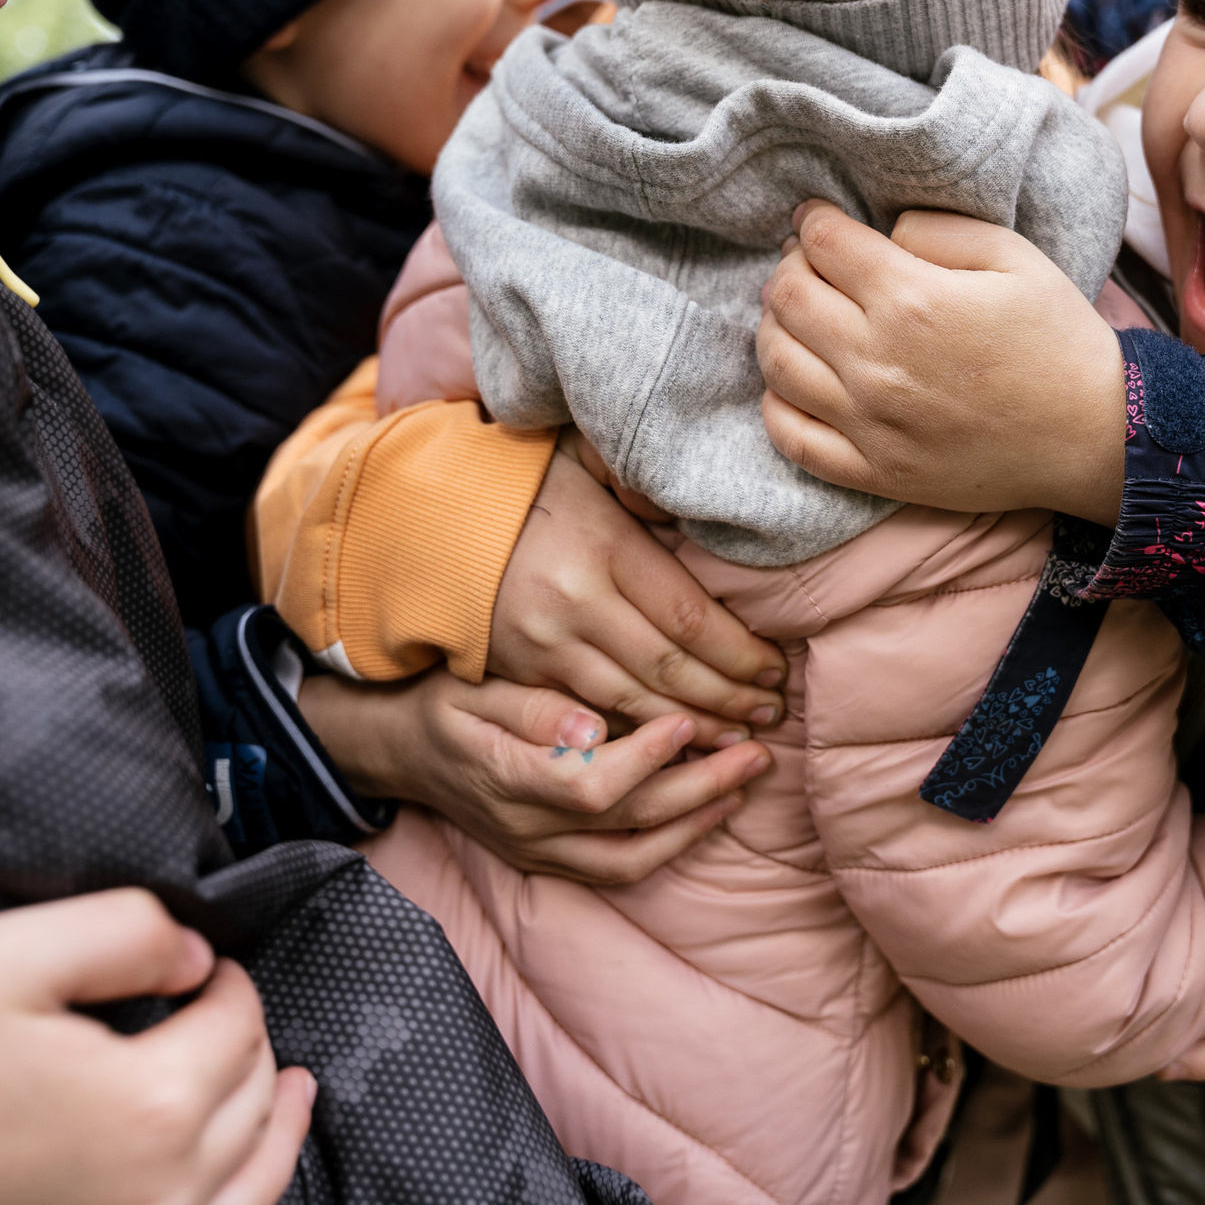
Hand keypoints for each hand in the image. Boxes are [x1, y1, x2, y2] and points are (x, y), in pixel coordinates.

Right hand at [0, 890, 310, 1204]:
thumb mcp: (11, 953)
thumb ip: (127, 932)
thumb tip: (198, 954)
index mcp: (148, 1106)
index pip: (234, 1024)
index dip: (228, 979)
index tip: (207, 961)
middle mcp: (158, 1190)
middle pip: (249, 1098)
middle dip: (250, 1041)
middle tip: (228, 1005)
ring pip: (248, 1179)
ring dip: (277, 1125)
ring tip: (296, 1089)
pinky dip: (243, 1196)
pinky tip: (243, 1175)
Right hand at [299, 667, 772, 883]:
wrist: (400, 753)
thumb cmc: (442, 704)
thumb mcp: (471, 686)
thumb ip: (529, 704)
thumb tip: (588, 724)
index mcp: (505, 776)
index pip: (589, 784)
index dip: (646, 758)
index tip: (689, 720)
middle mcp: (526, 827)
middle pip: (626, 824)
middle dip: (700, 790)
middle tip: (754, 752)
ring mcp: (538, 852)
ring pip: (630, 860)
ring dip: (695, 826)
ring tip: (743, 785)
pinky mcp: (548, 861)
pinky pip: (619, 870)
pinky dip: (670, 846)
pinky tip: (707, 812)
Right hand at [489, 440, 783, 745]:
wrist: (428, 522)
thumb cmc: (525, 486)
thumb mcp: (584, 462)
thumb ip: (641, 482)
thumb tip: (702, 501)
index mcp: (603, 547)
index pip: (689, 617)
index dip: (740, 653)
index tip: (776, 669)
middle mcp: (576, 603)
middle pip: (669, 668)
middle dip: (728, 698)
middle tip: (772, 714)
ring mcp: (545, 645)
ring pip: (633, 702)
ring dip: (692, 726)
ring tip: (738, 737)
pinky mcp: (522, 672)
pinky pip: (591, 713)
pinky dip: (638, 733)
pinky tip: (675, 742)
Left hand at [755, 201, 1126, 522]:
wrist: (1094, 437)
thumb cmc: (1058, 340)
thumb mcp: (1014, 256)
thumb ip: (938, 229)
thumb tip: (880, 233)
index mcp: (911, 299)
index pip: (823, 243)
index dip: (812, 220)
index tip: (815, 218)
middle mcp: (877, 361)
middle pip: (788, 297)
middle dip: (789, 267)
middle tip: (807, 263)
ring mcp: (869, 422)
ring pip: (777, 362)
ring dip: (775, 327)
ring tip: (797, 315)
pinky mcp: (874, 472)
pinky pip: (792, 437)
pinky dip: (776, 404)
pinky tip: (794, 382)